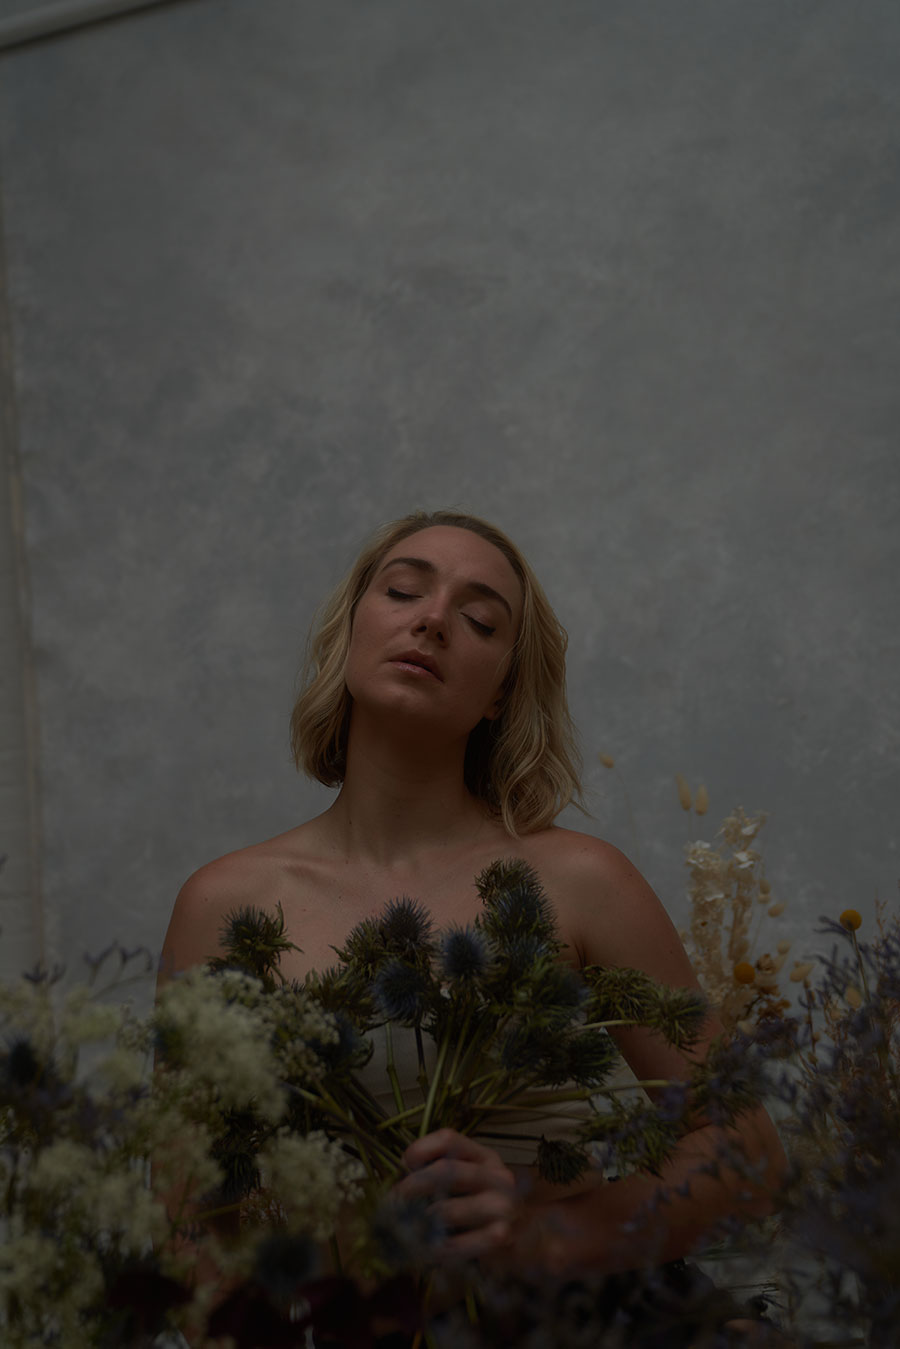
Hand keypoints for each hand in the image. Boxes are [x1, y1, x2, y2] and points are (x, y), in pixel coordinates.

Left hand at [395, 1128, 516, 1260]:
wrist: (528, 1242)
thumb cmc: (486, 1209)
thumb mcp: (469, 1183)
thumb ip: (441, 1172)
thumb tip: (402, 1170)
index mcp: (486, 1157)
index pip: (450, 1138)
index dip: (421, 1148)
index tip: (404, 1164)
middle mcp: (498, 1176)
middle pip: (447, 1170)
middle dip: (413, 1185)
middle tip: (393, 1201)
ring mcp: (503, 1207)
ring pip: (448, 1209)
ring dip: (419, 1220)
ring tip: (405, 1227)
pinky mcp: (502, 1238)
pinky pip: (457, 1244)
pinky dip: (435, 1248)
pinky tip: (426, 1249)